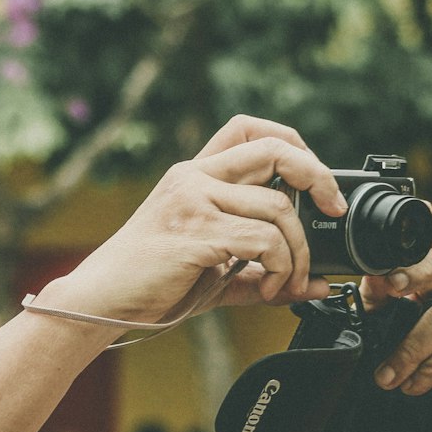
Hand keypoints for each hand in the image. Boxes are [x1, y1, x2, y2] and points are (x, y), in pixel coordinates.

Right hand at [36, 116, 345, 324]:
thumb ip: (262, 272)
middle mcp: (193, 179)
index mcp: (194, 176)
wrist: (100, 302)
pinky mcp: (196, 233)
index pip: (248, 129)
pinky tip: (270, 289)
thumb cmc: (150, 286)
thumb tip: (317, 286)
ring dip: (298, 251)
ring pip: (277, 207)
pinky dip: (281, 268)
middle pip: (274, 149)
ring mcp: (193, 202)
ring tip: (286, 282)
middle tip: (331, 211)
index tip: (316, 183)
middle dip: (318, 177)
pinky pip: (263, 241)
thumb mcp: (213, 271)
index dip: (293, 144)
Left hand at [359, 227, 431, 416]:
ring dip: (411, 349)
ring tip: (387, 374)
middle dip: (420, 271)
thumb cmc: (412, 348)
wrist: (431, 403)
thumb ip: (379, 295)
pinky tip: (416, 383)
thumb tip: (374, 276)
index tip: (412, 225)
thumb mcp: (387, 317)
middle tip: (392, 287)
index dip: (424, 231)